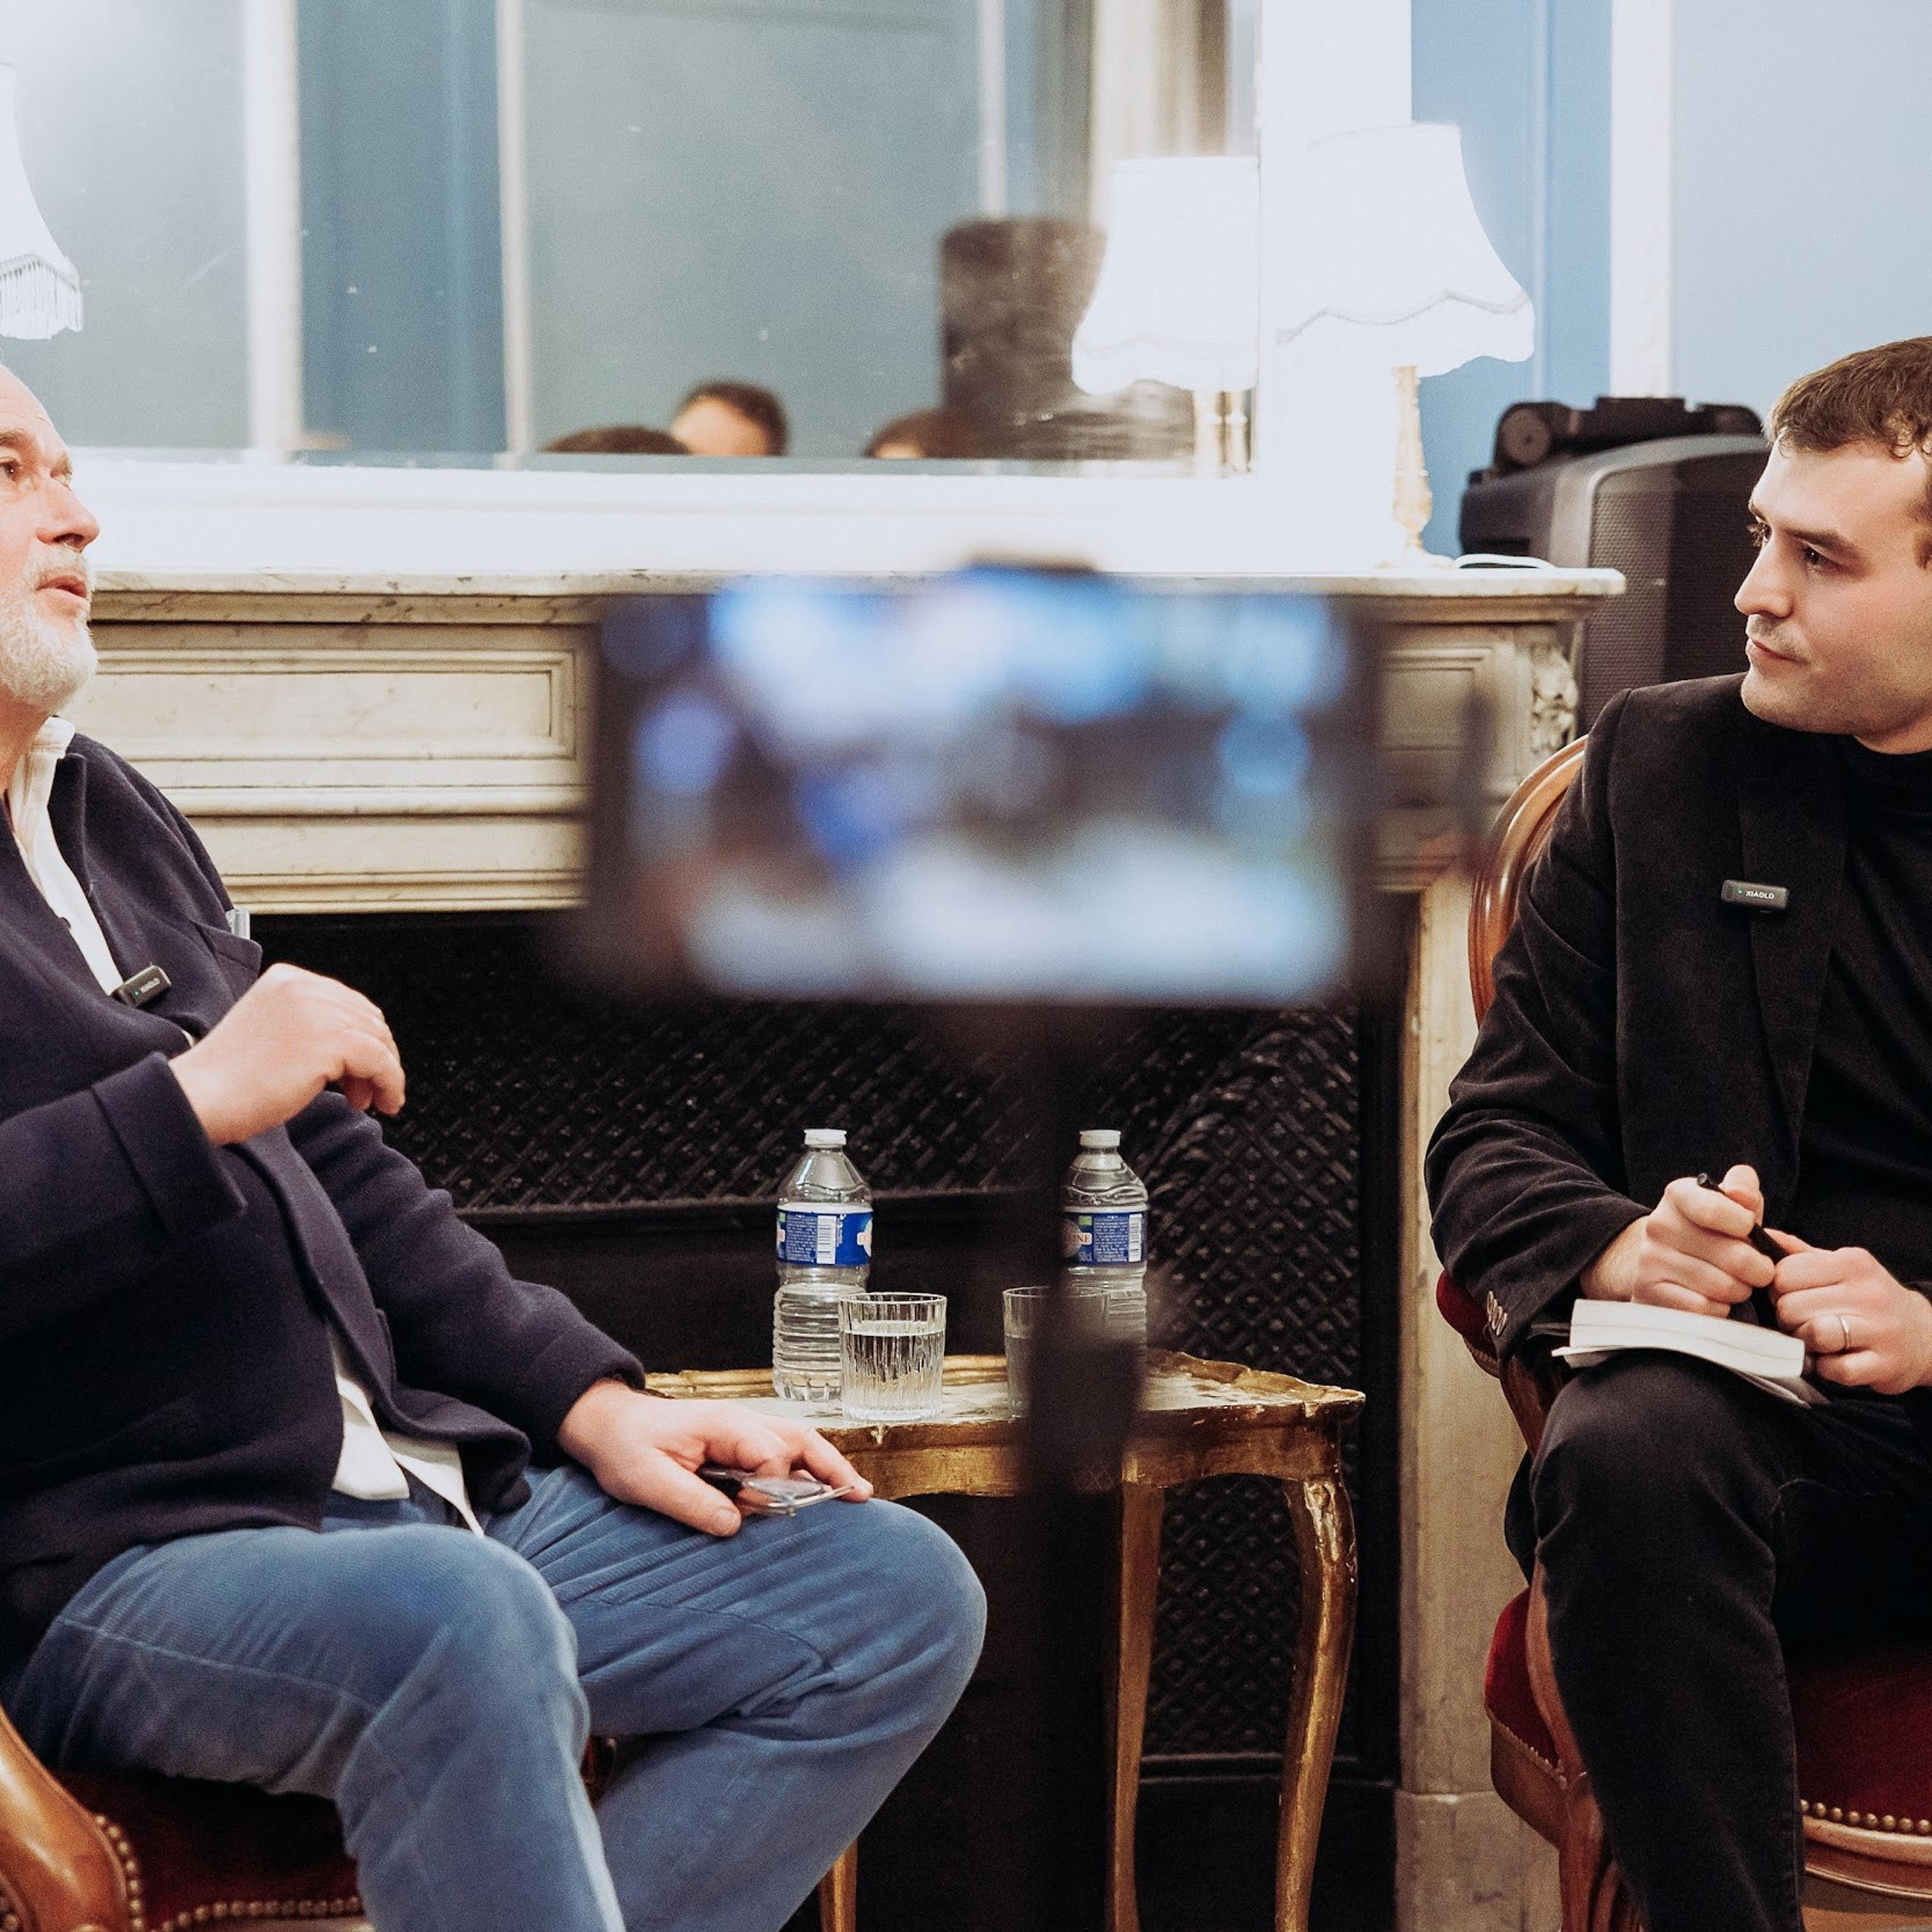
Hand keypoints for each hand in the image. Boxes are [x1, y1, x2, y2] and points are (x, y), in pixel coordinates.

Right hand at [169, 962, 404, 1143]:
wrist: (199, 1097)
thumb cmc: (226, 1078)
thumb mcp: (271, 1032)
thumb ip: (307, 1026)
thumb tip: (353, 1047)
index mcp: (287, 980)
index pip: (348, 1002)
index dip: (363, 1037)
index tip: (363, 1067)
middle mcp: (303, 987)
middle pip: (368, 1019)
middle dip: (375, 1056)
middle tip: (368, 1089)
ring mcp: (316, 1010)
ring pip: (378, 1040)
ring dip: (384, 1073)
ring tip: (373, 1101)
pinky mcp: (327, 1040)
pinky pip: (381, 1061)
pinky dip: (390, 1083)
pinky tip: (382, 1103)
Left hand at [556, 1382, 872, 1535]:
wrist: (609, 1425)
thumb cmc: (626, 1449)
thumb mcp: (649, 1482)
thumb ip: (693, 1503)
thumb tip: (736, 1525)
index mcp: (724, 1425)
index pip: (770, 1455)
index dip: (768, 1489)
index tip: (751, 1511)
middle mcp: (742, 1422)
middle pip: (800, 1440)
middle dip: (832, 1467)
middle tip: (860, 1495)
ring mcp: (744, 1429)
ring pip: (799, 1443)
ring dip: (827, 1467)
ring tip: (856, 1493)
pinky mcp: (739, 1442)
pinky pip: (783, 1451)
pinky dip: (806, 1468)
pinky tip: (821, 1488)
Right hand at [1580, 1164, 1774, 1316]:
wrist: (1659, 1258)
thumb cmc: (1707, 1230)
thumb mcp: (1726, 1201)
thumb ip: (1742, 1186)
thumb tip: (1743, 1197)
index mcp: (1678, 1195)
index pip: (1714, 1208)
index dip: (1745, 1224)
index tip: (1750, 1230)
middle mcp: (1659, 1225)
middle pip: (1735, 1257)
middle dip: (1759, 1269)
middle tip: (1758, 1270)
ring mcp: (1651, 1260)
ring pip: (1723, 1287)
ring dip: (1741, 1290)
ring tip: (1736, 1283)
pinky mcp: (1649, 1293)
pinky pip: (1705, 1309)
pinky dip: (1719, 1308)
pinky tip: (1714, 1298)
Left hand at [1771, 1238, 1931, 1393]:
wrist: (1922, 1334)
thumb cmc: (1867, 1299)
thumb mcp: (1838, 1267)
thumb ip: (1797, 1253)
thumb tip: (1760, 1235)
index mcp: (1852, 1263)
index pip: (1785, 1273)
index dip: (1777, 1289)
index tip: (1789, 1296)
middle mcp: (1869, 1293)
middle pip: (1792, 1306)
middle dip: (1787, 1318)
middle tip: (1800, 1322)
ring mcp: (1880, 1330)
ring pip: (1814, 1334)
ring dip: (1805, 1342)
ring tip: (1815, 1340)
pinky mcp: (1884, 1364)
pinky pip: (1835, 1369)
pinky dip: (1825, 1368)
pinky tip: (1833, 1359)